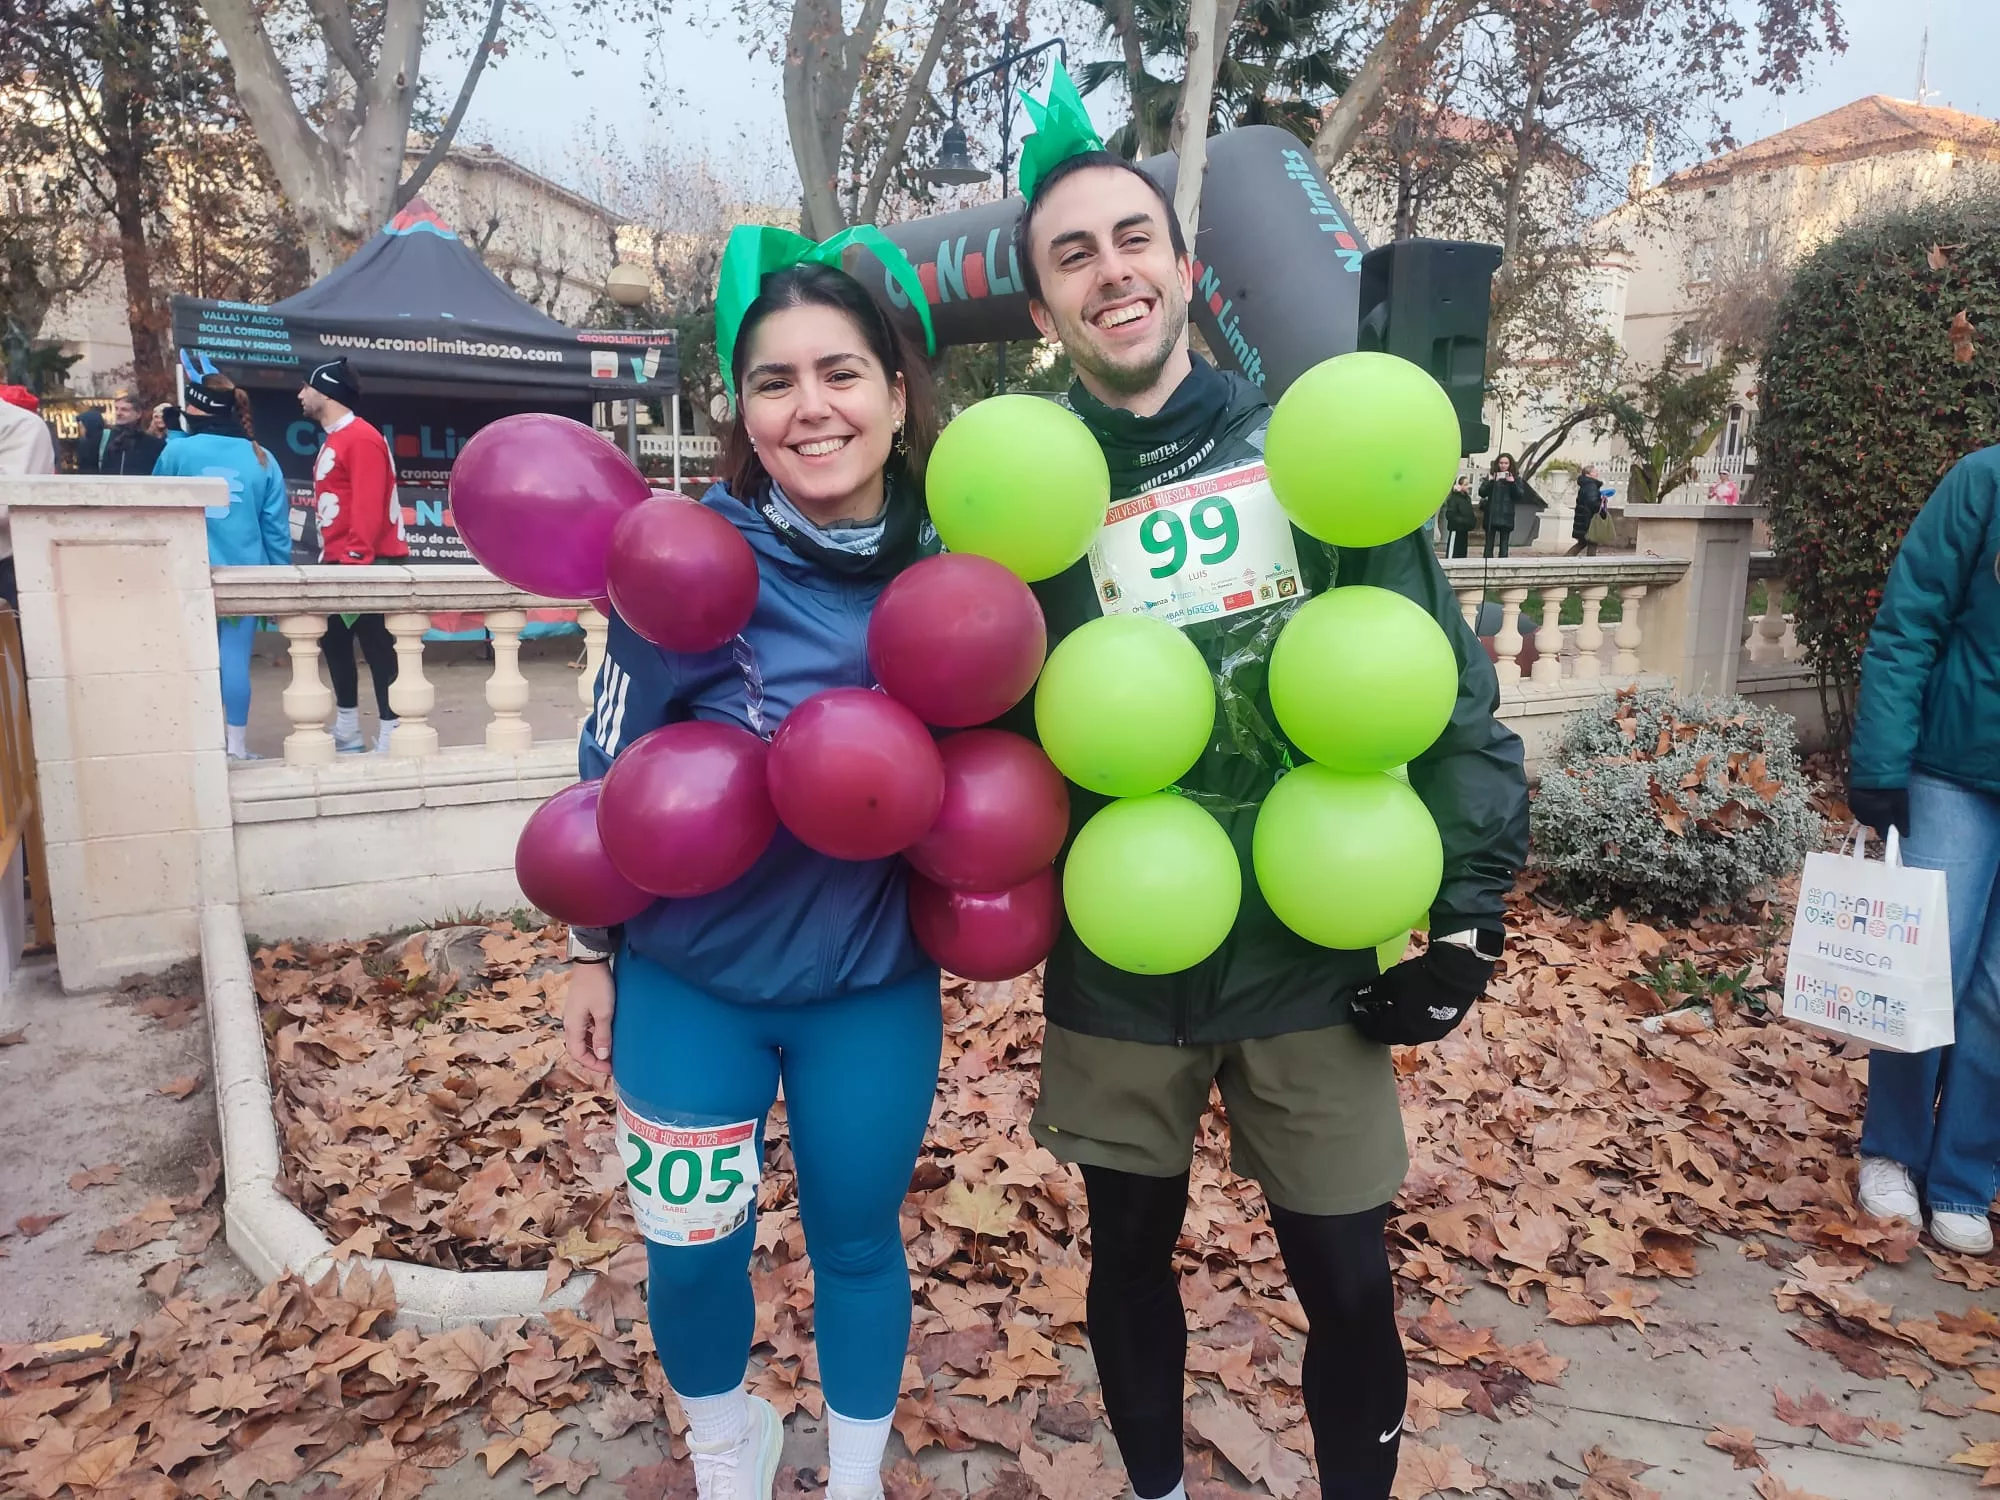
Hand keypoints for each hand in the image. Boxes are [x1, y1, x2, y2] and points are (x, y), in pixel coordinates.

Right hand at [562, 962, 614, 1075]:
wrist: (591, 960)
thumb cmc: (598, 985)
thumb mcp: (604, 1012)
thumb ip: (602, 1036)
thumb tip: (601, 1056)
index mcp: (572, 1026)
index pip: (577, 1054)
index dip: (593, 1065)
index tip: (610, 1069)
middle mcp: (569, 1022)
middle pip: (577, 1048)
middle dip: (593, 1058)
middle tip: (611, 1063)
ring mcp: (573, 1014)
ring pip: (581, 1038)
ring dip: (594, 1047)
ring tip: (610, 1051)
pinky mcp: (579, 1007)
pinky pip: (584, 1028)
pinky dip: (594, 1036)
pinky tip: (606, 1034)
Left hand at [1349, 941, 1494, 1045]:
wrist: (1457, 972)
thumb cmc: (1419, 976)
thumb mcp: (1390, 981)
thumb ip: (1372, 991)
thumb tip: (1359, 996)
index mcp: (1401, 1028)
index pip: (1375, 1031)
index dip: (1364, 1021)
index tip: (1356, 1010)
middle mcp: (1417, 1036)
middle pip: (1391, 1035)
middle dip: (1379, 1024)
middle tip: (1371, 1010)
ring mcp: (1433, 1033)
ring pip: (1408, 1033)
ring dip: (1395, 1023)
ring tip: (1389, 1007)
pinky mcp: (1445, 1026)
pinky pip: (1422, 1028)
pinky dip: (1411, 1021)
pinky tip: (1408, 1007)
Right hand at [1847, 784, 1909, 838]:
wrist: (1875, 767)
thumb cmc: (1893, 785)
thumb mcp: (1902, 802)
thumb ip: (1903, 819)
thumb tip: (1905, 835)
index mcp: (1879, 816)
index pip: (1882, 833)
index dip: (1887, 833)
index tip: (1892, 830)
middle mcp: (1865, 814)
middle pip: (1871, 825)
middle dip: (1878, 821)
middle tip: (1886, 812)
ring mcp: (1855, 807)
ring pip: (1863, 817)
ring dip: (1870, 814)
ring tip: (1877, 804)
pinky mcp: (1850, 800)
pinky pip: (1857, 810)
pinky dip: (1863, 808)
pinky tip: (1869, 800)